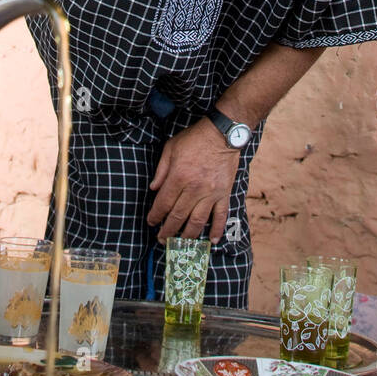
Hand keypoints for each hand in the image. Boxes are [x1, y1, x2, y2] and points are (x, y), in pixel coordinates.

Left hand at [146, 120, 239, 243]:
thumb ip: (161, 170)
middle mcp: (194, 188)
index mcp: (179, 177)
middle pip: (177, 216)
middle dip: (167, 231)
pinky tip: (211, 240)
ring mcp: (211, 193)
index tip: (151, 222)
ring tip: (180, 242)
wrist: (223, 133)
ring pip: (197, 221)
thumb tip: (153, 189)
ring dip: (187, 235)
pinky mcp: (224, 193)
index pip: (163, 204)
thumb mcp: (171, 148)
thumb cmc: (195, 138)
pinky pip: (221, 215)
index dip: (155, 216)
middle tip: (162, 239)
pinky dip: (216, 229)